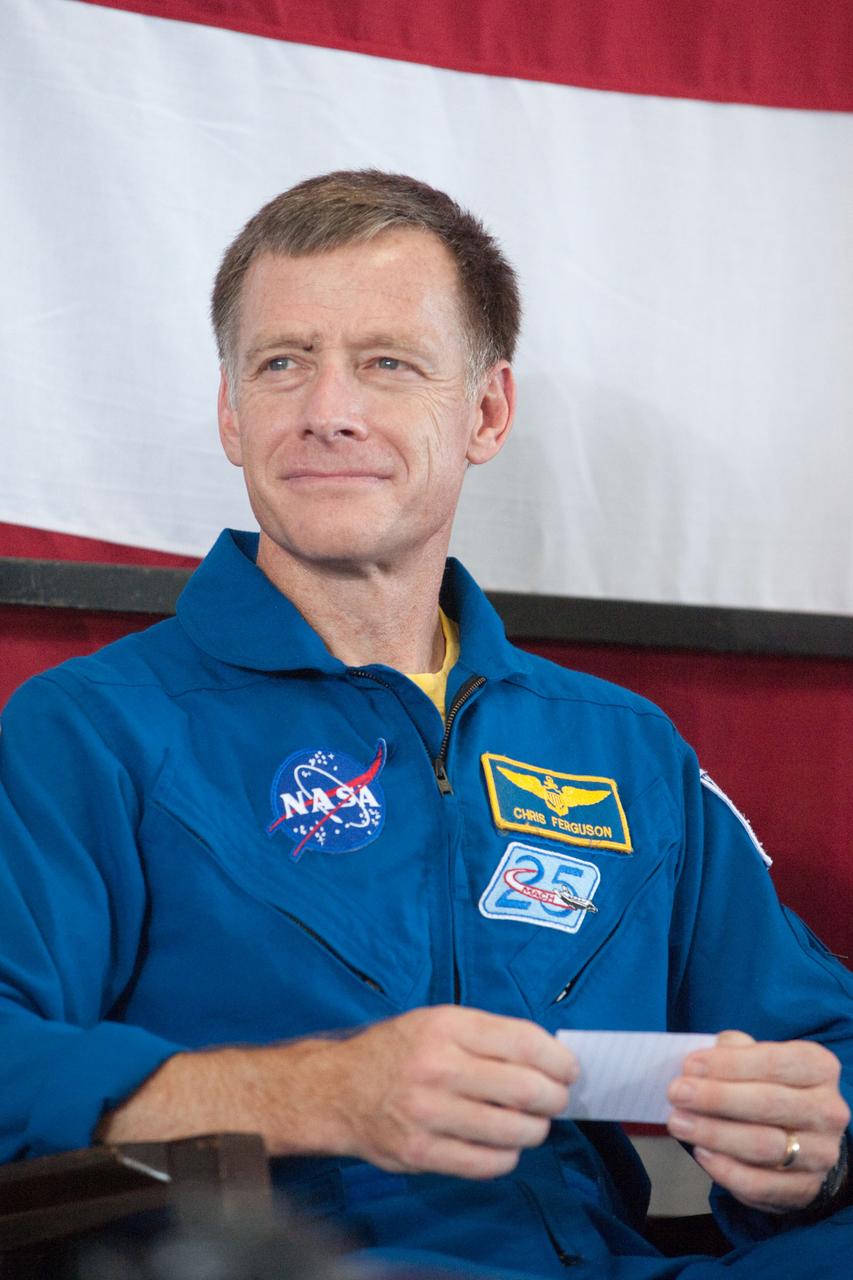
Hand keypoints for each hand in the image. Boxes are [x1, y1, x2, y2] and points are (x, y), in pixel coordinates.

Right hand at [329, 1005, 576, 1179]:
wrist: (337, 1090)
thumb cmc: (398, 1052)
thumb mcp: (437, 1022)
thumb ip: (488, 1036)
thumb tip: (549, 1059)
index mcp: (447, 1026)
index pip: (524, 1042)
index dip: (558, 1060)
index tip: (569, 1070)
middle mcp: (438, 1067)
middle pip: (527, 1089)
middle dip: (554, 1098)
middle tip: (555, 1100)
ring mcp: (429, 1113)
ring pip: (514, 1131)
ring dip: (534, 1130)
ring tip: (529, 1124)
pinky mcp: (422, 1152)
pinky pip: (489, 1163)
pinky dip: (507, 1157)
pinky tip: (501, 1145)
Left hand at [666, 1030, 849, 1213]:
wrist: (804, 1136)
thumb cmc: (770, 1086)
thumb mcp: (757, 1058)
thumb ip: (734, 1052)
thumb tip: (699, 1063)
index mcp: (818, 1067)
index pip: (773, 1062)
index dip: (728, 1064)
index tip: (690, 1066)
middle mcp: (827, 1111)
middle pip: (768, 1104)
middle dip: (715, 1098)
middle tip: (677, 1093)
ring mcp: (820, 1154)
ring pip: (763, 1145)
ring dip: (713, 1133)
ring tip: (679, 1123)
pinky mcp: (804, 1189)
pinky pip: (761, 1185)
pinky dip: (727, 1171)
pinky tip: (701, 1154)